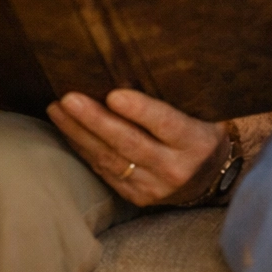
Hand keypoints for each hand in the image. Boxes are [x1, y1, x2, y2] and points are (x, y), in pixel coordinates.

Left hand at [47, 89, 227, 206]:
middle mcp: (174, 167)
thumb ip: (169, 97)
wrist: (214, 176)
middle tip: (69, 99)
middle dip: (95, 121)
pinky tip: (68, 131)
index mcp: (194, 140)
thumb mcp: (199, 111)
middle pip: (130, 143)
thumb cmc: (200, 129)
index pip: (166, 123)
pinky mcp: (137, 197)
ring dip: (79, 134)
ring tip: (57, 110)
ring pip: (111, 160)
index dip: (140, 110)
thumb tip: (124, 73)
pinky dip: (84, 150)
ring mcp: (154, 187)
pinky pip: (105, 173)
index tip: (114, 94)